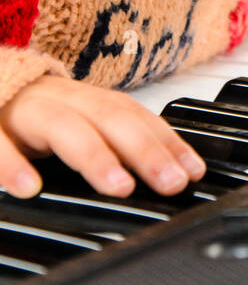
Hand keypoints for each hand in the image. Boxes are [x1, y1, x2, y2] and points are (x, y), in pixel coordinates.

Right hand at [0, 74, 206, 199]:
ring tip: (120, 186)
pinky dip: (11, 163)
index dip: (165, 140)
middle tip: (171, 182)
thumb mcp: (67, 122)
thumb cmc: (24, 114)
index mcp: (80, 99)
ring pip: (60, 124)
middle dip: (143, 149)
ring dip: (93, 155)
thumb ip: (104, 142)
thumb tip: (158, 172)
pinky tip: (30, 187)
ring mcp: (19, 108)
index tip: (192, 172)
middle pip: (107, 116)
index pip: (132, 114)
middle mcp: (57, 98)